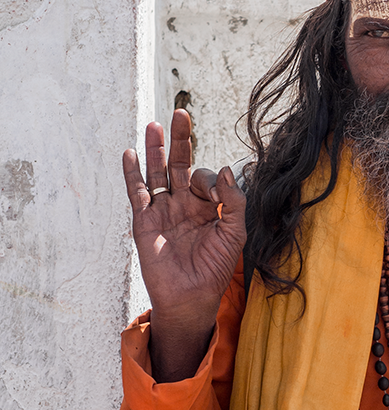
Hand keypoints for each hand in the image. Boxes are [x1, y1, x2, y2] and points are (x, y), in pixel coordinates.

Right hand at [123, 110, 246, 379]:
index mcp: (207, 205)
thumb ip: (234, 202)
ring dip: (155, 149)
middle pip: (179, 163)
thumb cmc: (216, 267)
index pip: (207, 176)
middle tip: (181, 113)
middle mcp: (184, 204)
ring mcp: (163, 210)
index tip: (216, 196)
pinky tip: (132, 154)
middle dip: (180, 140)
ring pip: (157, 172)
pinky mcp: (145, 221)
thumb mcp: (235, 233)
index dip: (213, 179)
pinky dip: (134, 174)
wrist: (193, 296)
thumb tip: (228, 170)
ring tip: (154, 125)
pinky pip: (138, 193)